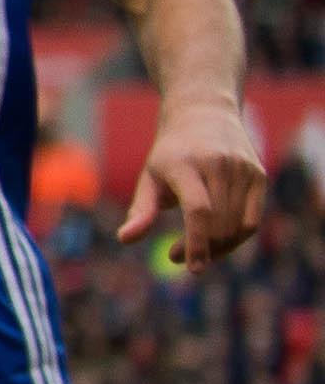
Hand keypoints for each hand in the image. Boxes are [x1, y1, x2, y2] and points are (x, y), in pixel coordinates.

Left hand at [118, 101, 265, 268]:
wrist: (203, 115)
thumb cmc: (170, 154)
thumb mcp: (150, 177)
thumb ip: (141, 211)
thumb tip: (124, 240)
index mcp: (185, 163)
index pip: (198, 210)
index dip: (196, 242)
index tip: (190, 267)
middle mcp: (217, 164)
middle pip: (217, 222)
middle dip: (201, 249)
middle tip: (178, 257)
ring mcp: (242, 168)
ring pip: (236, 225)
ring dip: (217, 248)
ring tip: (195, 250)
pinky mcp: (259, 175)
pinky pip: (251, 221)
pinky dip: (235, 239)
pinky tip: (217, 242)